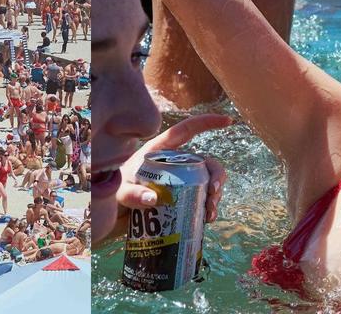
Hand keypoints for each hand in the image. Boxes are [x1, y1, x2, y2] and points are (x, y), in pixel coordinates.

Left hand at [116, 114, 232, 223]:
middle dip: (216, 174)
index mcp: (160, 150)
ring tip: (210, 212)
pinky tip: (207, 219)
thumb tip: (153, 199)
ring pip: (208, 182)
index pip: (185, 130)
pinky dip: (209, 208)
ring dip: (215, 195)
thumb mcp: (119, 191)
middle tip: (214, 192)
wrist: (112, 214)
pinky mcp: (182, 198)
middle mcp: (174, 163)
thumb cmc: (114, 192)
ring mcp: (180, 181)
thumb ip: (131, 194)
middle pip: (204, 161)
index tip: (227, 121)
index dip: (207, 122)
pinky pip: (202, 199)